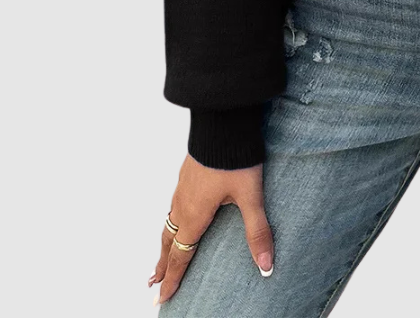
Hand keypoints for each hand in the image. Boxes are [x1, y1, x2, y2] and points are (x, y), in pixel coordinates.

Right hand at [149, 155, 273, 305]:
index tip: (161, 298)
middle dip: (163, 265)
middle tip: (153, 284)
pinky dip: (170, 220)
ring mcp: (182, 187)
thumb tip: (266, 265)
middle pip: (169, 242)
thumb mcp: (250, 196)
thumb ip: (257, 231)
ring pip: (169, 222)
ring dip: (164, 243)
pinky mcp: (187, 173)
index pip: (180, 256)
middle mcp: (183, 204)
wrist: (222, 122)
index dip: (172, 279)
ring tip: (161, 256)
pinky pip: (173, 204)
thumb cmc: (235, 158)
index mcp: (194, 215)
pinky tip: (178, 214)